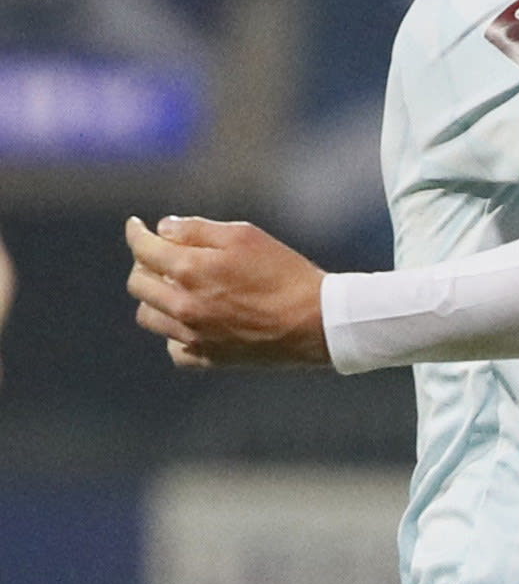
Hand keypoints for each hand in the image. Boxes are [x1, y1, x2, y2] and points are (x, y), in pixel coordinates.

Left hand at [125, 215, 330, 366]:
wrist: (317, 321)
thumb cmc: (285, 272)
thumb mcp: (246, 235)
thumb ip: (198, 229)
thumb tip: (163, 228)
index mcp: (190, 271)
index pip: (143, 249)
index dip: (136, 233)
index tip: (136, 226)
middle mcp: (182, 305)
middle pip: (138, 284)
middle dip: (143, 264)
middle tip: (160, 256)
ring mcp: (193, 335)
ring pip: (148, 317)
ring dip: (154, 299)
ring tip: (174, 289)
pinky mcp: (209, 358)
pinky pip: (173, 348)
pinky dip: (175, 334)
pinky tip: (194, 322)